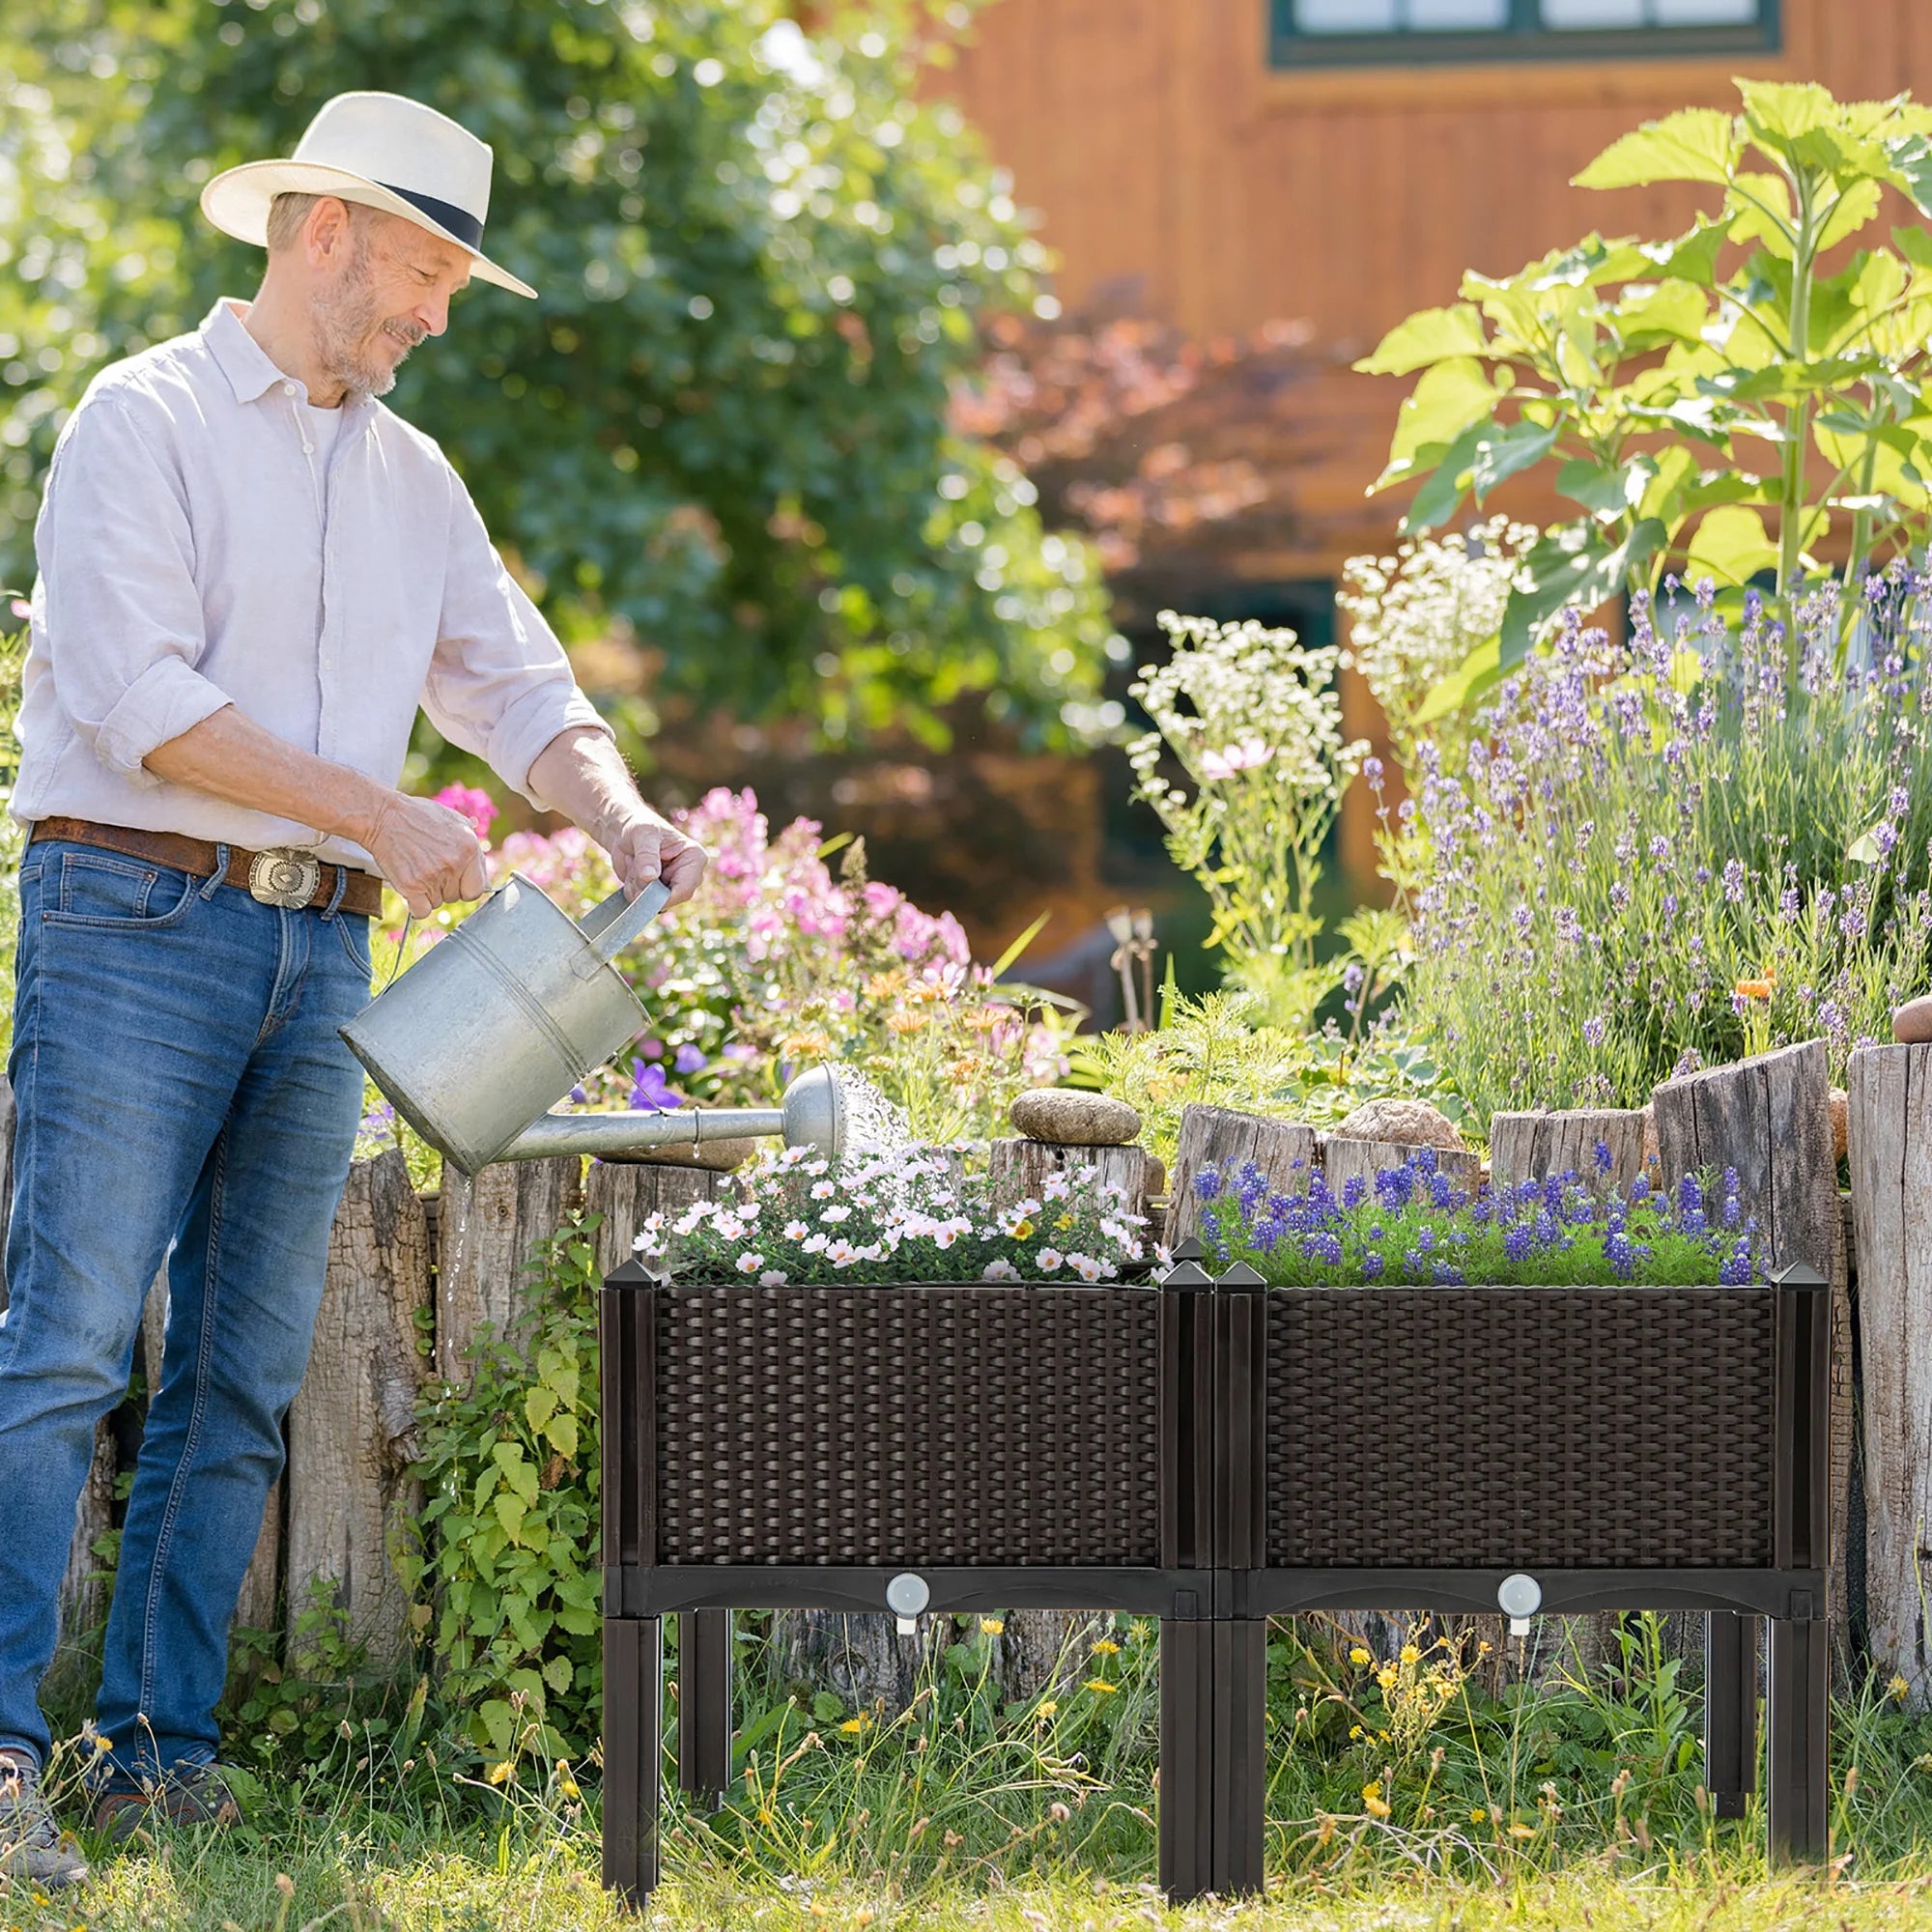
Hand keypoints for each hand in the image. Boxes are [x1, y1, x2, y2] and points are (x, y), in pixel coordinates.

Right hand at [362, 790, 490, 916]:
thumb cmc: (416, 816)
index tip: (454, 880)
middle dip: (445, 889)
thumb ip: (470, 839)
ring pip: (438, 903)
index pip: (477, 888)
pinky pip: (421, 911)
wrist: (382, 816)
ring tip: (417, 870)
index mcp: (469, 847)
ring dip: (428, 894)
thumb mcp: (452, 819)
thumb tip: (479, 858)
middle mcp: (455, 863)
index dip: (465, 886)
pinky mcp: (412, 886)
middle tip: (430, 871)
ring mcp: (434, 875)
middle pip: (456, 897)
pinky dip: (415, 905)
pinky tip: (410, 889)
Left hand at [600, 807, 707, 908]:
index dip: (664, 896)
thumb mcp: (643, 835)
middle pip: (670, 899)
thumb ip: (647, 855)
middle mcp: (688, 875)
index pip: (685, 889)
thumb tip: (650, 877)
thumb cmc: (640, 826)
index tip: (642, 886)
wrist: (625, 831)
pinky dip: (632, 890)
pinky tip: (632, 872)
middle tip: (634, 864)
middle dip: (647, 888)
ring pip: (653, 903)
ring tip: (633, 864)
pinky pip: (643, 903)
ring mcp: (673, 885)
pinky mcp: (658, 892)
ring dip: (637, 887)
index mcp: (694, 858)